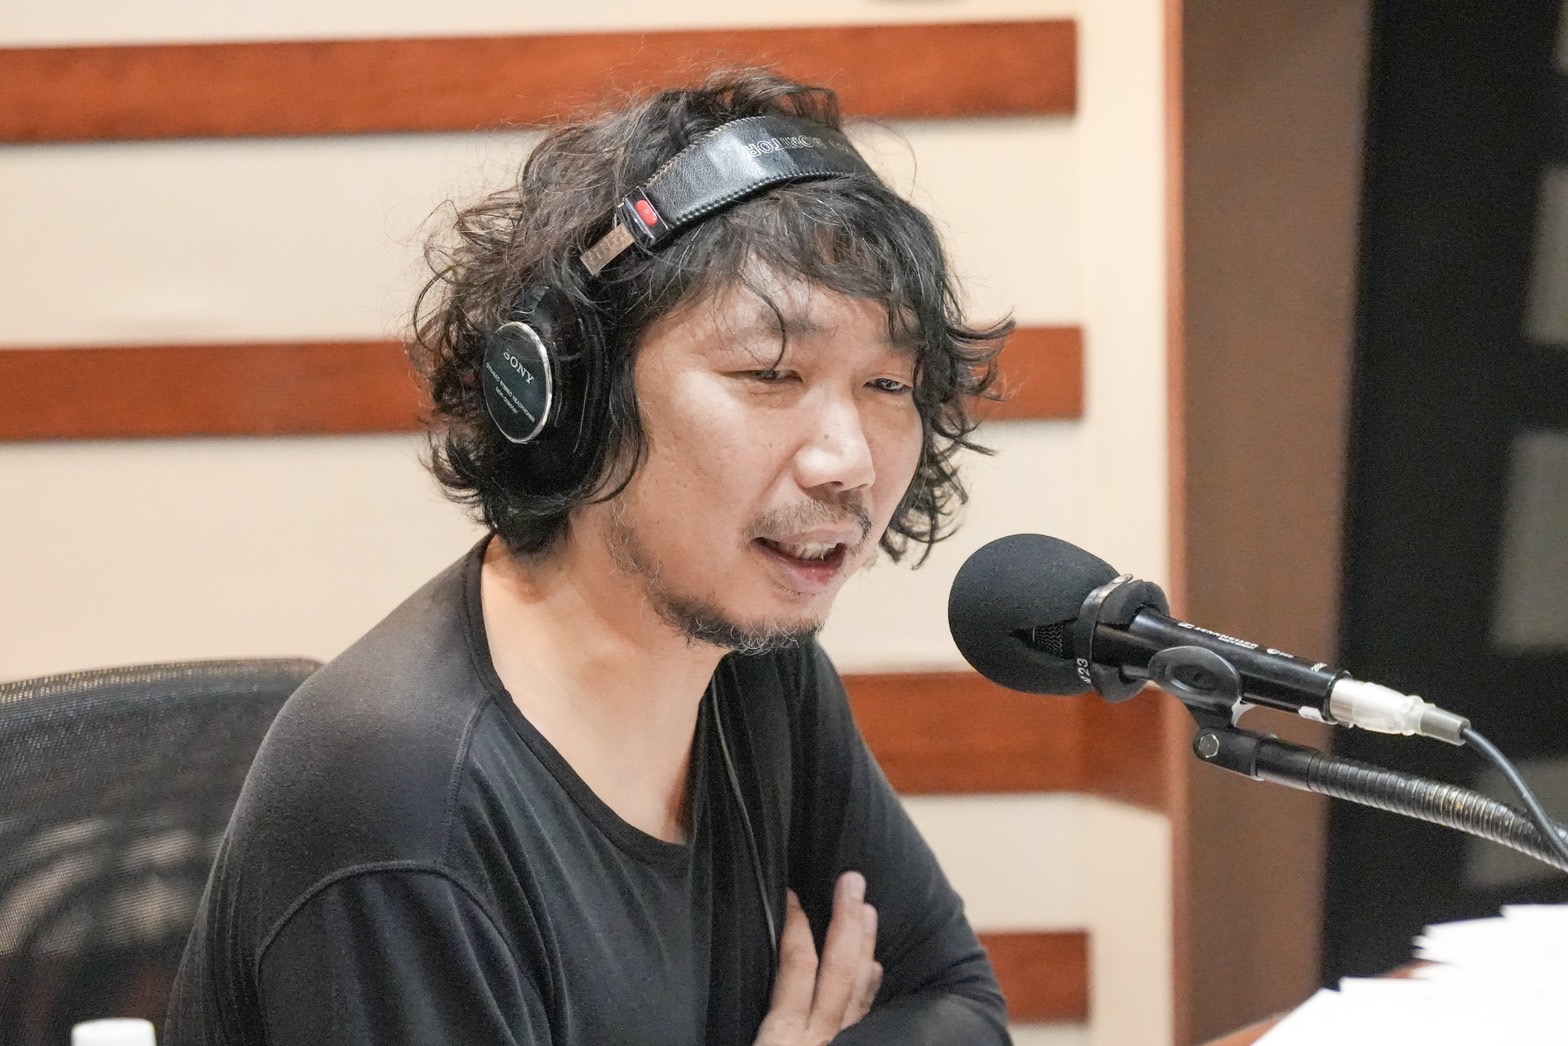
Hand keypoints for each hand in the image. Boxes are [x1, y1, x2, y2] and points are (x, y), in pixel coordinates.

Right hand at [753, 871, 882, 1045]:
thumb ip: (750, 1010)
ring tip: (869, 910)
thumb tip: (719, 985)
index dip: (796, 925)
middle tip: (852, 881)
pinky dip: (869, 987)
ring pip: (858, 990)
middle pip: (839, 968)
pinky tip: (874, 967)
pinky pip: (865, 1014)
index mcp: (784, 1034)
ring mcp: (840, 1043)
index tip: (791, 895)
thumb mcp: (743, 1045)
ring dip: (865, 946)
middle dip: (846, 921)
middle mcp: (819, 1035)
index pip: (796, 965)